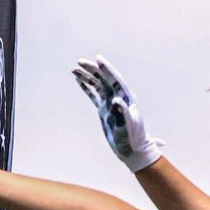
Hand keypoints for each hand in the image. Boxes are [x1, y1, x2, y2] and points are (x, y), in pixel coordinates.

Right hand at [73, 56, 163, 172]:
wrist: (133, 150)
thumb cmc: (134, 139)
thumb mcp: (130, 126)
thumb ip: (124, 112)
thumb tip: (116, 100)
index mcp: (127, 99)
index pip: (116, 80)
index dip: (107, 69)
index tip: (98, 59)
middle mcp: (119, 98)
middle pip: (104, 80)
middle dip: (93, 70)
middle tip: (80, 61)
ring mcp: (110, 103)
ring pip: (97, 86)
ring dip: (87, 77)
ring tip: (75, 69)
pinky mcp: (104, 110)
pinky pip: (94, 95)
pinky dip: (86, 88)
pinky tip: (78, 80)